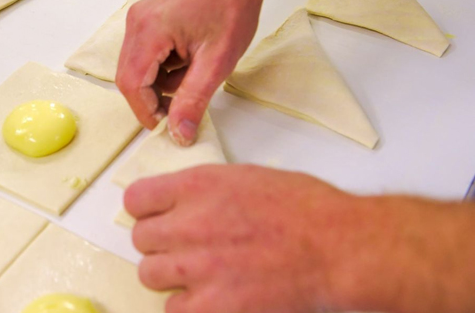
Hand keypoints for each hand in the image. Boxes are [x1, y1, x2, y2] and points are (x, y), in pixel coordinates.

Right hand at [116, 0, 267, 144]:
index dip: (146, 111)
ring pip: (137, 67)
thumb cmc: (231, 8)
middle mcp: (136, 22)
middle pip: (129, 76)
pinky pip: (145, 53)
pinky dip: (163, 67)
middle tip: (182, 109)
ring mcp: (139, 18)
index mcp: (149, 30)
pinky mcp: (147, 18)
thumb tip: (178, 134)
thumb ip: (193, 99)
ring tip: (195, 73)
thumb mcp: (217, 62)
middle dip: (153, 98)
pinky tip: (189, 60)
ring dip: (161, 82)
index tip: (167, 128)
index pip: (131, 84)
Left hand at [125, 165, 474, 312]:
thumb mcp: (246, 178)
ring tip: (202, 273)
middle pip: (140, 239)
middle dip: (160, 244)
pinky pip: (174, 308)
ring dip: (171, 276)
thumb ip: (203, 191)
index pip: (136, 199)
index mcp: (198, 186)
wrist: (340, 249)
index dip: (146, 210)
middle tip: (186, 248)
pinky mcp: (213, 307)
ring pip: (150, 275)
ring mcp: (199, 268)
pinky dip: (190, 305)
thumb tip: (177, 204)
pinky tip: (214, 297)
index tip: (155, 217)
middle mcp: (190, 224)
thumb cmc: (306, 211)